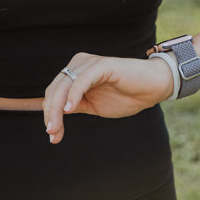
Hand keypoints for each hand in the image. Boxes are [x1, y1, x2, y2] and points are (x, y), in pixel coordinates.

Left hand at [43, 52, 173, 143]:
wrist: (151, 88)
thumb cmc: (124, 96)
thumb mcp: (93, 105)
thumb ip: (73, 107)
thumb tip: (51, 120)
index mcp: (75, 72)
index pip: (53, 92)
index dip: (49, 113)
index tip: (51, 136)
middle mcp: (79, 64)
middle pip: (55, 89)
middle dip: (51, 114)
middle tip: (52, 136)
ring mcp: (89, 63)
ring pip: (64, 86)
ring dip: (57, 109)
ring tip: (56, 129)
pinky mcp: (101, 65)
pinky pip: (81, 80)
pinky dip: (73, 95)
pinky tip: (70, 109)